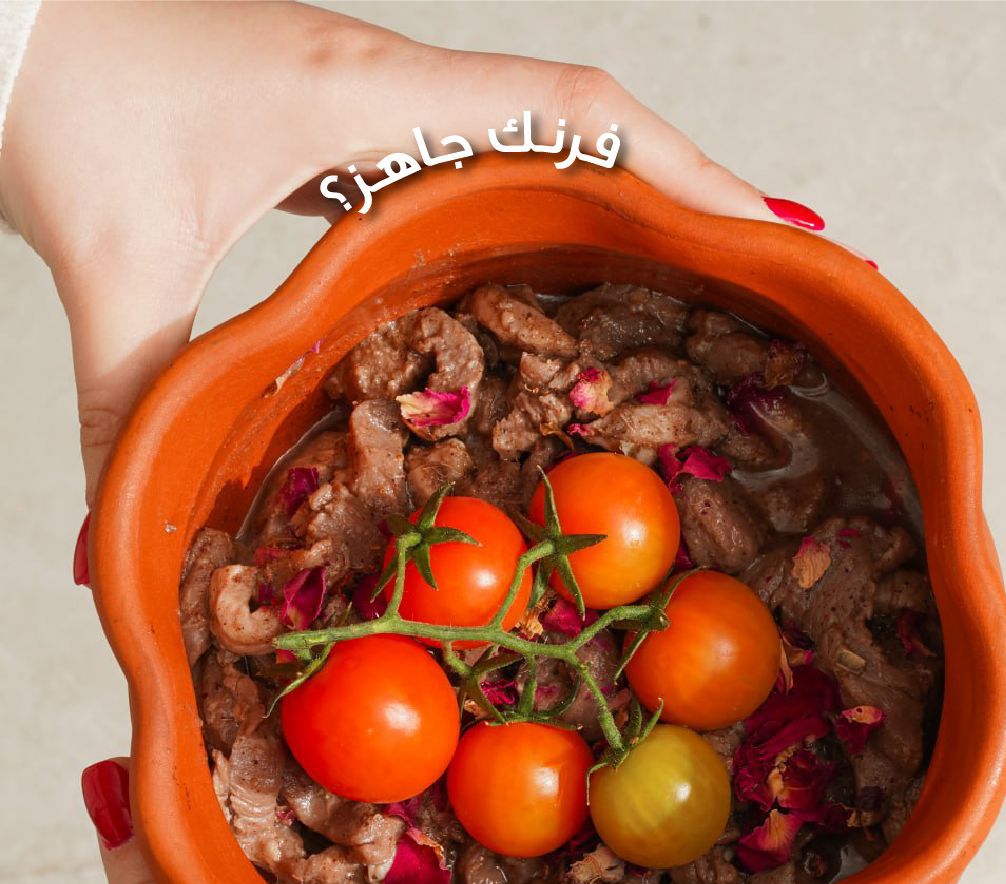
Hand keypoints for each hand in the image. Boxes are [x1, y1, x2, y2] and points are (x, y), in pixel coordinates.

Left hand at [0, 0, 809, 502]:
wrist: (5, 11)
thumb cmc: (56, 94)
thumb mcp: (112, 264)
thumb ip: (129, 405)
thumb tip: (109, 548)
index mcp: (364, 100)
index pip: (569, 112)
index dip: (681, 171)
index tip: (768, 228)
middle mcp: (390, 85)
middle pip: (584, 124)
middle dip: (685, 189)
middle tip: (770, 262)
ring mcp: (373, 96)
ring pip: (537, 131)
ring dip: (624, 188)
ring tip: (700, 263)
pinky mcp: (342, 116)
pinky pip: (476, 149)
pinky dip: (540, 192)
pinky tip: (560, 246)